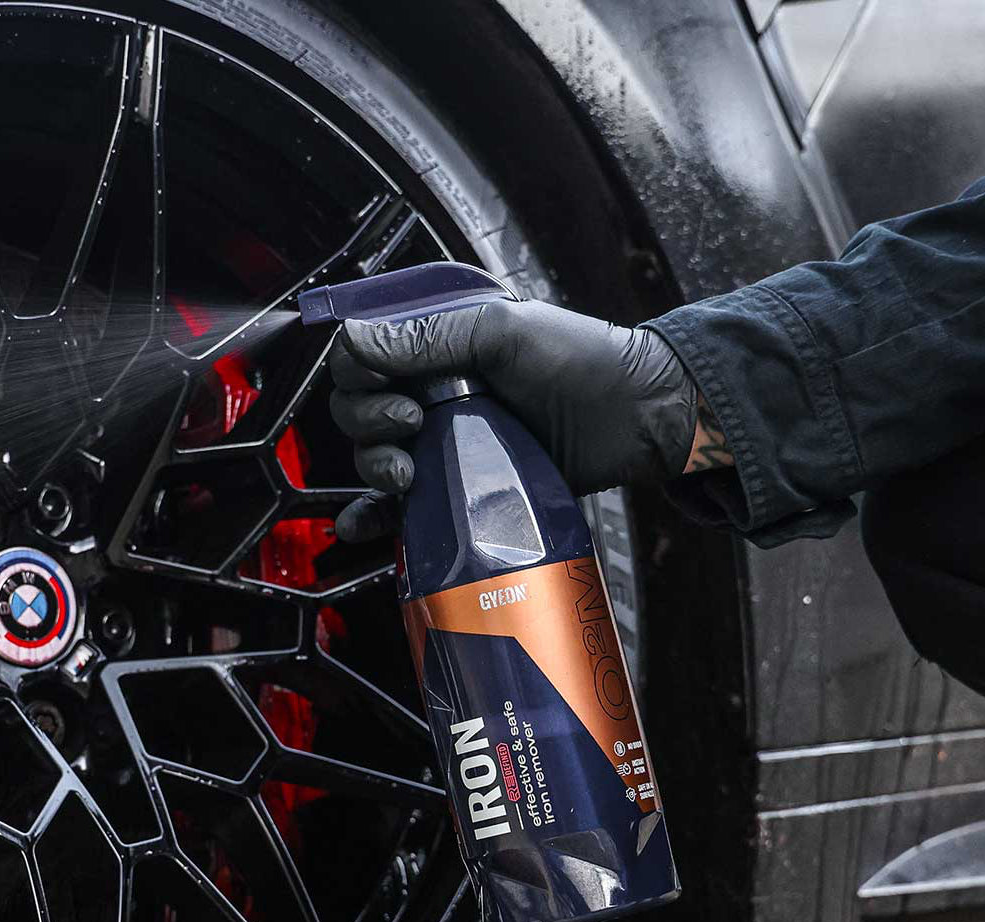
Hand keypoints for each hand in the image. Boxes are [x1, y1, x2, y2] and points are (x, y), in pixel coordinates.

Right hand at [327, 299, 698, 540]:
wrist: (633, 420)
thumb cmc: (579, 362)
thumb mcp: (502, 334)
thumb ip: (429, 337)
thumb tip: (352, 341)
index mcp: (434, 343)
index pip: (360, 355)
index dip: (358, 374)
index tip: (390, 390)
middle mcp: (430, 389)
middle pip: (357, 408)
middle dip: (369, 421)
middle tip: (413, 425)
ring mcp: (442, 440)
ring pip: (373, 455)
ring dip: (375, 465)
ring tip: (410, 474)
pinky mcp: (457, 486)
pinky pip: (398, 504)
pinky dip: (371, 514)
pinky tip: (358, 526)